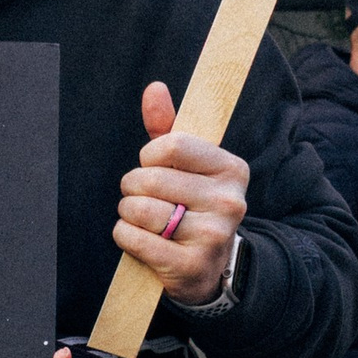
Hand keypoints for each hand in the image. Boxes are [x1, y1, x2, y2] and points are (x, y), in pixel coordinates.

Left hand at [117, 82, 246, 304]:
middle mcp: (230, 201)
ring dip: (127, 214)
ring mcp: (213, 236)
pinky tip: (138, 238)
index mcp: (232, 169)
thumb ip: (167, 127)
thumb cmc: (189, 206)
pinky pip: (136, 240)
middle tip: (141, 197)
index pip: (171, 145)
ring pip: (140, 210)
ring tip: (141, 219)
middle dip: (132, 188)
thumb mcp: (185, 166)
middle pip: (150, 179)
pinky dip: (125, 237)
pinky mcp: (192, 266)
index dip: (149, 157)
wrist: (208, 268)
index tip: (153, 168)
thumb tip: (154, 89)